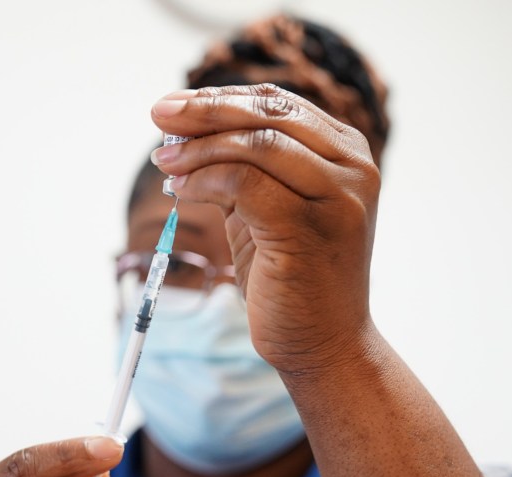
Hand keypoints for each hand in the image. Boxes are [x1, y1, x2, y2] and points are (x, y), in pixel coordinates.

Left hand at [150, 84, 381, 373]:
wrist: (326, 345)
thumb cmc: (294, 278)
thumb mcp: (269, 209)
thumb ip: (243, 168)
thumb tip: (183, 130)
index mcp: (347, 154)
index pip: (277, 104)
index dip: (220, 97)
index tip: (174, 106)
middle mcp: (353, 168)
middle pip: (267, 115)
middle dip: (203, 111)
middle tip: (159, 116)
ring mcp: (338, 197)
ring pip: (255, 145)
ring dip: (198, 148)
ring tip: (165, 162)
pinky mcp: (309, 228)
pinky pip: (244, 183)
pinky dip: (204, 180)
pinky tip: (181, 189)